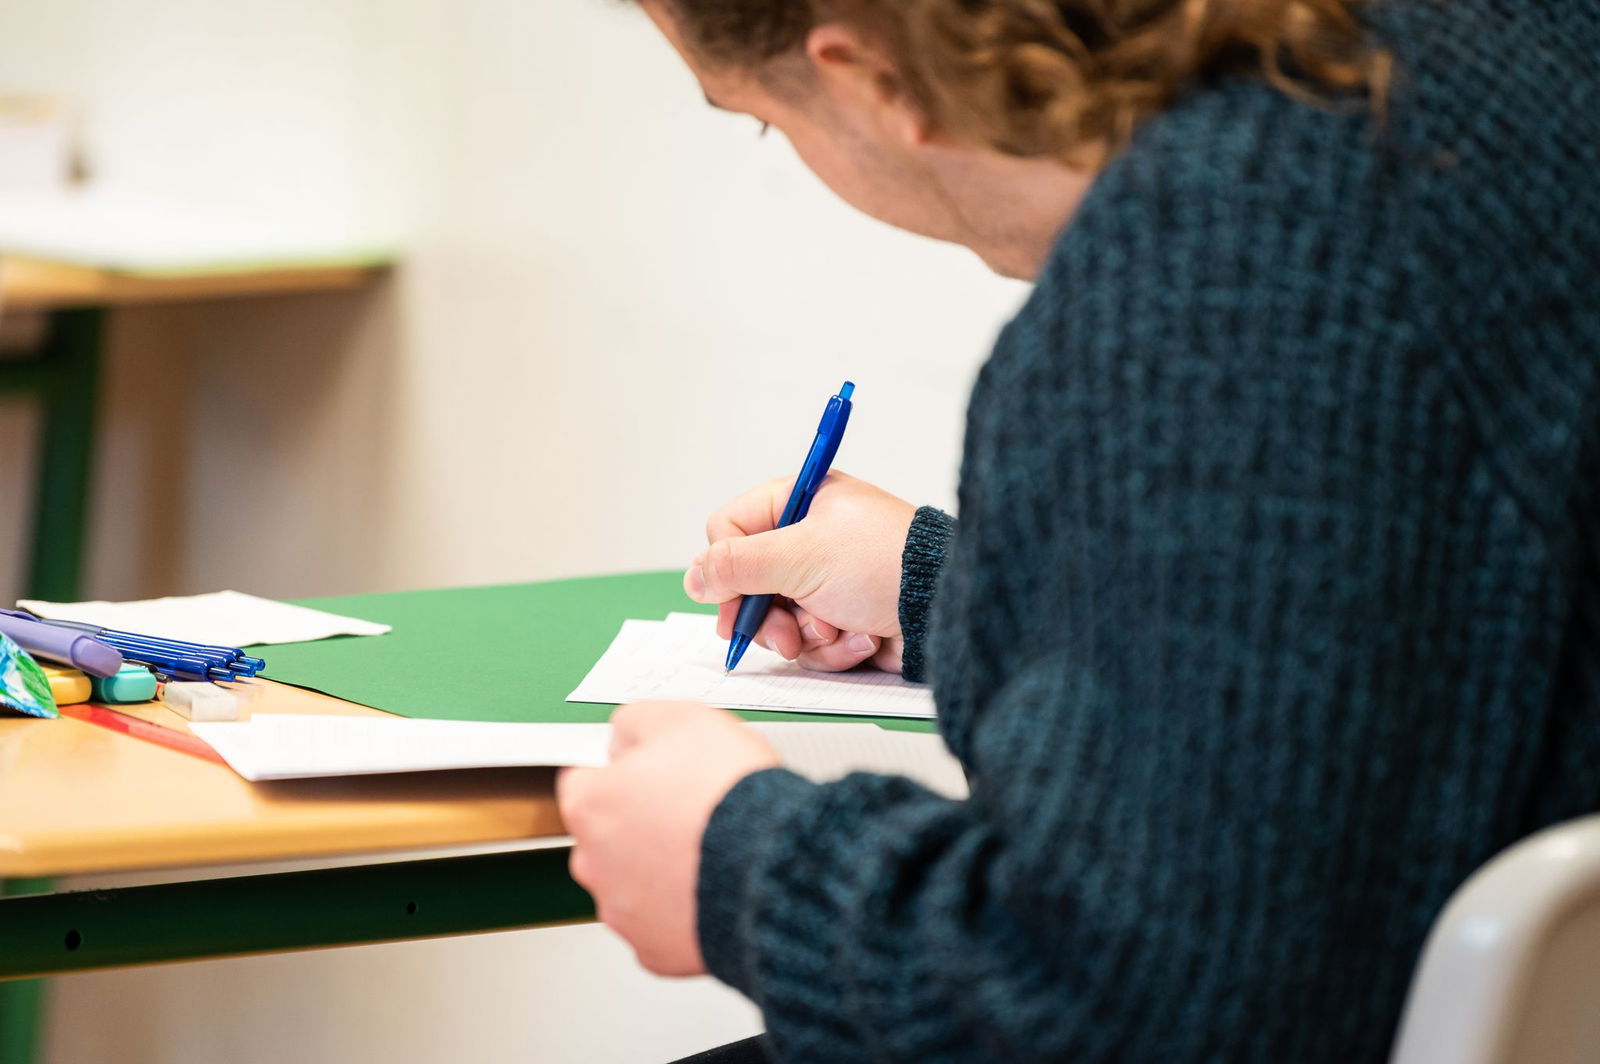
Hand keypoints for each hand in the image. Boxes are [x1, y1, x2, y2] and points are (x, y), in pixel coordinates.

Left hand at [557, 701, 780, 975]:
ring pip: (632, 882)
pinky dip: (682, 907)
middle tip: (688, 808)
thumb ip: (638, 722)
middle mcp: (594, 864)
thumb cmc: (731, 799)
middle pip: (606, 835)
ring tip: (710, 848)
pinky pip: (661, 923)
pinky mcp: (654, 950)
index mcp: (592, 805)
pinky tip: (713, 884)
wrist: (774, 867)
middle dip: (639, 823)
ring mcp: (623, 911)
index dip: (623, 771)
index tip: (650, 772)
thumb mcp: (684, 719)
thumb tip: (626, 735)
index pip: (583, 780)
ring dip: (660, 867)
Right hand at [685, 471, 914, 671]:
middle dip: (767, 615)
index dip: (725, 566)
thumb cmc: (882, 564)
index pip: (731, 529)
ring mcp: (828, 581)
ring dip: (805, 634)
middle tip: (781, 634)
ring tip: (834, 632)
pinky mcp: (844, 618)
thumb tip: (693, 576)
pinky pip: (811, 641)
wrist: (943, 609)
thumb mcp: (800, 555)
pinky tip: (861, 637)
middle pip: (749, 583)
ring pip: (778, 619)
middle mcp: (812, 539)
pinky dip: (833, 647)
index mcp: (801, 502)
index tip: (732, 595)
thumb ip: (738, 565)